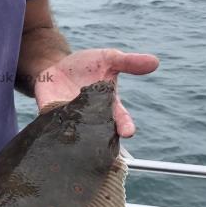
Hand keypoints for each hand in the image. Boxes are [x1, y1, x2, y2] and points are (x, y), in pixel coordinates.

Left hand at [35, 48, 158, 136]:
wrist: (55, 66)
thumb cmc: (86, 66)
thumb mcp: (108, 58)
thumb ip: (129, 62)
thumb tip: (155, 61)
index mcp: (108, 105)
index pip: (120, 119)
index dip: (125, 125)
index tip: (128, 132)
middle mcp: (91, 117)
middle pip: (100, 133)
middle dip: (103, 140)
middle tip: (106, 148)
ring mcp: (71, 119)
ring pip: (77, 133)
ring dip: (79, 135)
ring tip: (81, 138)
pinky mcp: (50, 117)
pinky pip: (52, 125)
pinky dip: (54, 126)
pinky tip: (55, 130)